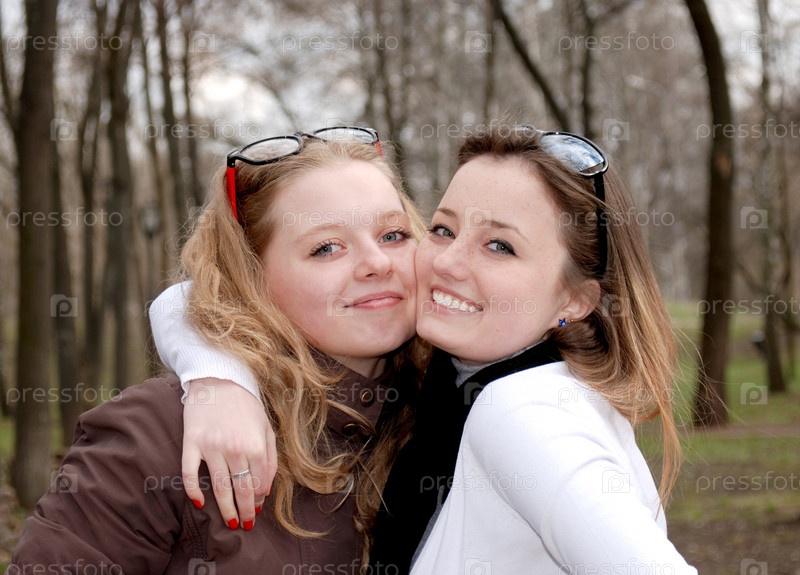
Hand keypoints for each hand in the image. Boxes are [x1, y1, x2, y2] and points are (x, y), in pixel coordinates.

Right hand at [182, 378, 277, 529]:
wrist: (219, 380)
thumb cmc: (246, 405)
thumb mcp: (266, 428)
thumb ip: (270, 458)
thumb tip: (265, 489)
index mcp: (256, 445)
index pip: (258, 483)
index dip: (258, 499)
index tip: (256, 509)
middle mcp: (235, 449)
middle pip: (241, 489)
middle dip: (244, 511)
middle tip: (245, 524)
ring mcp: (211, 447)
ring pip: (219, 487)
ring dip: (225, 508)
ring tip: (230, 521)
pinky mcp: (192, 443)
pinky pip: (190, 473)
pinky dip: (193, 490)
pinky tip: (199, 502)